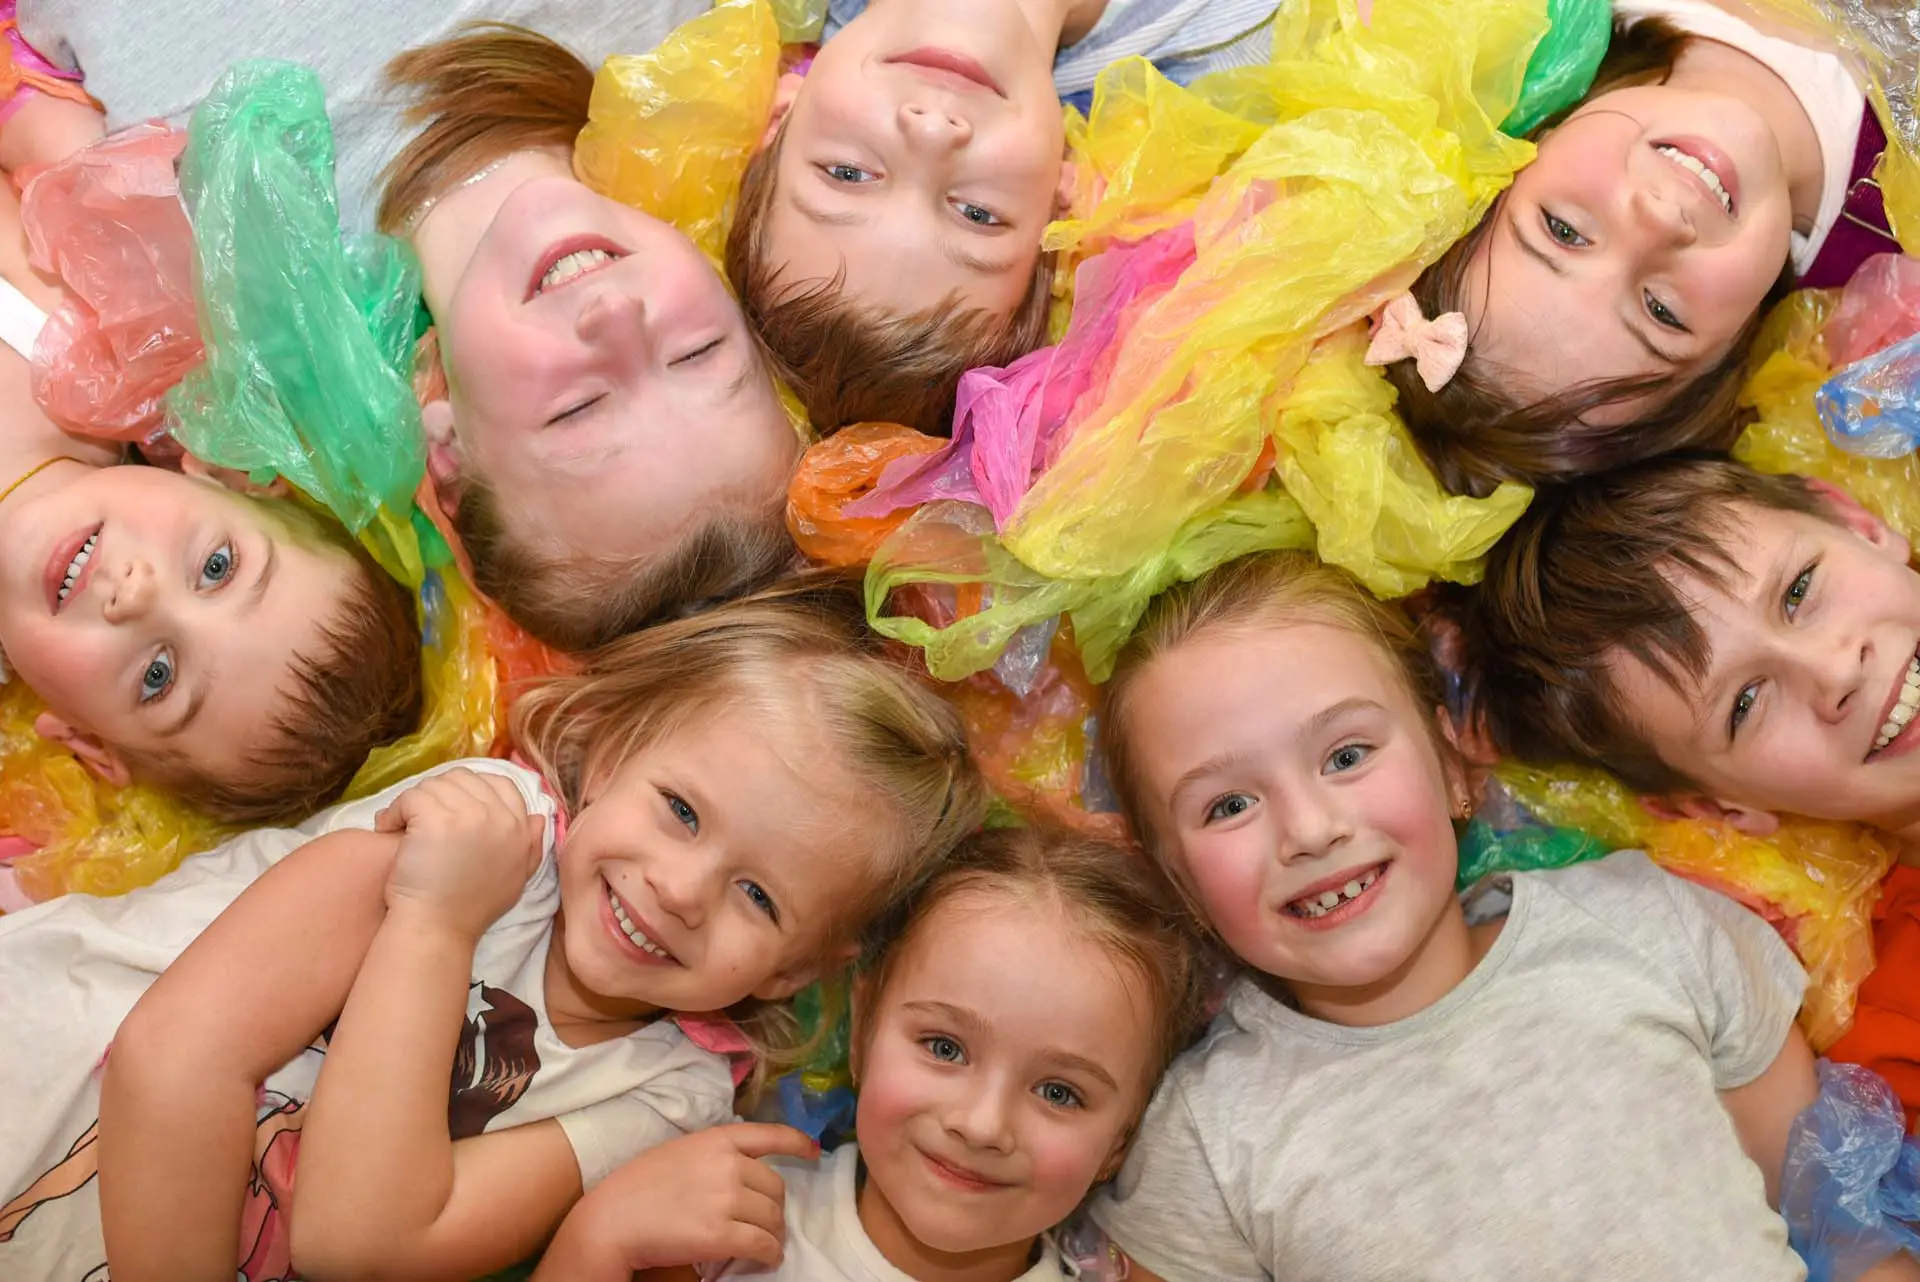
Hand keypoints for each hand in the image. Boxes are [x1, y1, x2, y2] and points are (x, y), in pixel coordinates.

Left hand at [372, 768, 544, 939]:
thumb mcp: (517, 876)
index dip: (473, 789)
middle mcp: (497, 815)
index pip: (501, 784)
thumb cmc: (472, 909)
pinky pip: (409, 797)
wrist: (438, 929)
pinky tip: (389, 828)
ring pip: (433, 785)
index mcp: (518, 828)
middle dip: (439, 795)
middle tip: (421, 819)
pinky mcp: (434, 818)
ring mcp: (467, 814)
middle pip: (464, 779)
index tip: (451, 807)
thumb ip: (530, 845)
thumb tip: (538, 817)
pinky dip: (393, 812)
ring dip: (413, 803)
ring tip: (402, 826)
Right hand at [548, 1124, 819, 1272]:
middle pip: (775, 1187)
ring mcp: (726, 1199)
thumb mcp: (679, 1152)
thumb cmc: (637, 1186)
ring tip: (765, 1243)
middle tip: (766, 1221)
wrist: (611, 1219)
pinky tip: (766, 1258)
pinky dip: (769, 1254)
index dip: (797, 1142)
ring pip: (772, 1218)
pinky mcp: (721, 1234)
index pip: (769, 1135)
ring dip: (773, 1233)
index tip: (814, 1151)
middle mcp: (728, 1165)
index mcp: (716, 1139)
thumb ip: (713, 1155)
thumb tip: (744, 1170)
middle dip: (775, 1207)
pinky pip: (762, 1245)